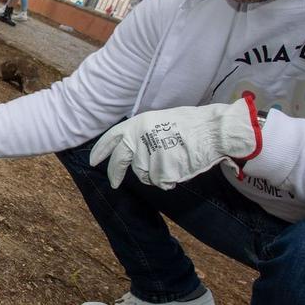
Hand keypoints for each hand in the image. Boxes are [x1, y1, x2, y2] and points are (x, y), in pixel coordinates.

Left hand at [89, 94, 262, 189]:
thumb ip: (141, 135)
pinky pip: (161, 182)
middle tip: (114, 183)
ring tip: (172, 160)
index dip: (100, 152)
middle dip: (115, 175)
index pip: (110, 140)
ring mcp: (148, 157)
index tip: (93, 162)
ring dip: (154, 174)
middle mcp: (138, 140)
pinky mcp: (161, 171)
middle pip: (120, 164)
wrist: (211, 131)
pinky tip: (180, 167)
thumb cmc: (190, 124)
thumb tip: (130, 150)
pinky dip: (169, 180)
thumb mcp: (158, 121)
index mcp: (136, 125)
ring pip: (143, 176)